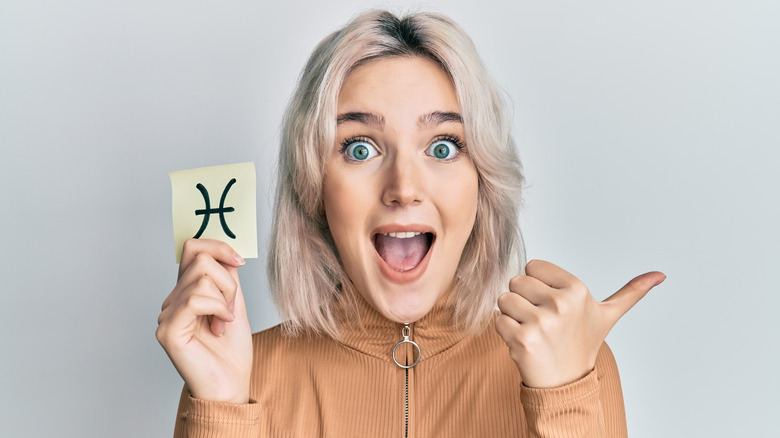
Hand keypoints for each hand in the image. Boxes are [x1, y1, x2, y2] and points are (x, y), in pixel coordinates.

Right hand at [156, 239, 252, 402]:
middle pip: (199, 258)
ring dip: (224, 297)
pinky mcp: (168, 330)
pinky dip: (217, 308)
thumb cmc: (231, 352)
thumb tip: (225, 252)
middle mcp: (172, 301)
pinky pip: (195, 299)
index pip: (192, 248)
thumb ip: (227, 278)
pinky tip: (221, 326)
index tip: (239, 261)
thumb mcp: (234, 304)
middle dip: (227, 279)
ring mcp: (167, 315)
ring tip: (225, 321)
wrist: (231, 385)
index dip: (217, 247)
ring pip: (200, 278)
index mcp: (186, 292)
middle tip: (231, 306)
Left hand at [495, 259, 664, 387]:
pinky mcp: (522, 338)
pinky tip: (523, 343)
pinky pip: (497, 319)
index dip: (536, 284)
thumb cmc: (582, 344)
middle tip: (541, 320)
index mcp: (577, 289)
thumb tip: (660, 275)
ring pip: (504, 299)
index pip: (532, 266)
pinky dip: (504, 331)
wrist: (566, 383)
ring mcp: (541, 322)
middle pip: (516, 281)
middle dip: (523, 299)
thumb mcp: (607, 316)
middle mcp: (561, 303)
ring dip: (512, 315)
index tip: (551, 304)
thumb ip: (631, 293)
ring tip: (532, 330)